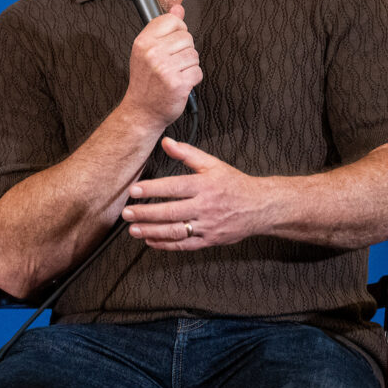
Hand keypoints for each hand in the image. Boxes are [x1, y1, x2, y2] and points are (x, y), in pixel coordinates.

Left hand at [121, 137, 268, 249]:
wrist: (261, 207)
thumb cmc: (234, 184)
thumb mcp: (213, 164)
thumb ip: (187, 153)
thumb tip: (166, 142)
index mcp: (205, 186)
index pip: (174, 187)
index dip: (152, 189)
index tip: (133, 191)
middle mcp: (206, 206)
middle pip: (171, 211)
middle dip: (145, 213)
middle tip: (126, 213)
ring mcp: (208, 225)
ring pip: (176, 231)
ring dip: (152, 231)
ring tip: (133, 229)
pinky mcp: (210, 240)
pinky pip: (185, 245)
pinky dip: (166, 245)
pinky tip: (150, 241)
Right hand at [122, 5, 201, 131]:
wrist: (141, 111)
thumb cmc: (146, 81)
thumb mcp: (147, 51)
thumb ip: (163, 28)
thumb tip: (178, 8)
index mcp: (143, 42)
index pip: (172, 20)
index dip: (177, 31)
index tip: (171, 44)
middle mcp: (152, 53)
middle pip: (187, 37)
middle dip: (184, 51)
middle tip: (171, 64)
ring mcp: (165, 68)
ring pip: (194, 55)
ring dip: (189, 66)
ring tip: (175, 74)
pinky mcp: (178, 83)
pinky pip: (198, 72)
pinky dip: (193, 79)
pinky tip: (180, 84)